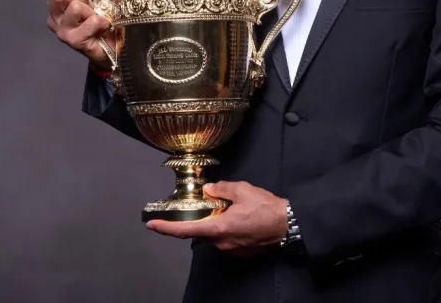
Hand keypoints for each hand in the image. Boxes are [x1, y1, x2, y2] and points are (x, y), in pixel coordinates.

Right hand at [47, 0, 113, 71]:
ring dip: (92, 10)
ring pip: (74, 6)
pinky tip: (104, 27)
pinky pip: (90, 21)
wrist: (114, 46)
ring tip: (97, 17)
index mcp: (57, 2)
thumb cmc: (103, 18)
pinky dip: (102, 21)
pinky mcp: (74, 42)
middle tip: (92, 4)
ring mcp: (62, 31)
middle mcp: (54, 16)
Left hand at [146, 181, 287, 255]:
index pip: (185, 230)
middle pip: (203, 230)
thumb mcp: (242, 190)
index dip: (166, 228)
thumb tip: (210, 190)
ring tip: (238, 208)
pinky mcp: (241, 251)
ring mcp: (231, 250)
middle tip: (218, 203)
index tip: (152, 225)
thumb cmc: (266, 208)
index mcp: (218, 228)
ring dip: (220, 222)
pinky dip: (230, 228)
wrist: (288, 225)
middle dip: (206, 217)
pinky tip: (244, 218)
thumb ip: (221, 189)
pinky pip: (228, 238)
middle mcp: (221, 243)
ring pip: (216, 233)